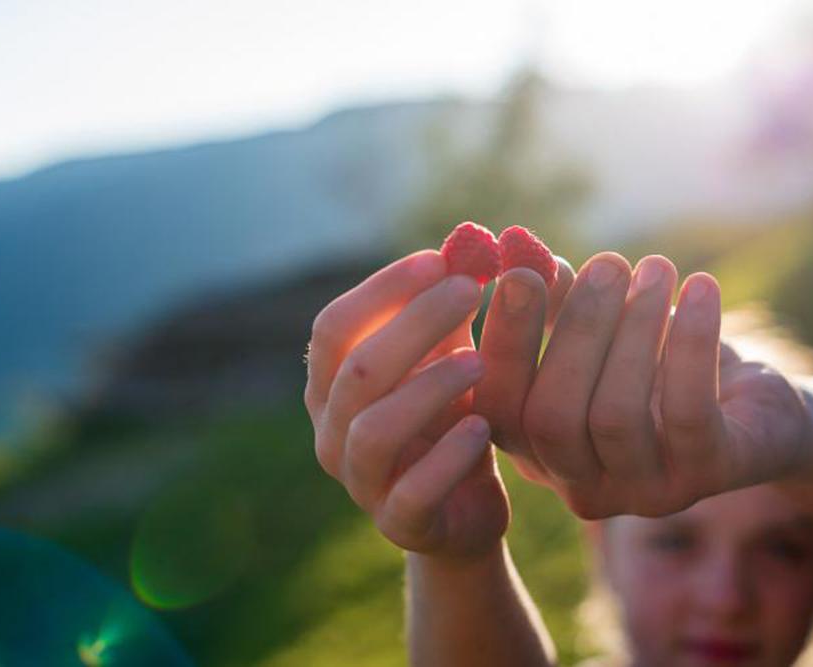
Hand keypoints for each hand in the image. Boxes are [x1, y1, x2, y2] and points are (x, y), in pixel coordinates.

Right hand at [305, 251, 510, 559]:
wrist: (464, 508)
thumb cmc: (449, 420)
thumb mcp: (447, 362)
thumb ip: (447, 313)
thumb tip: (467, 243)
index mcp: (332, 383)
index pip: (336, 325)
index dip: (383, 289)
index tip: (440, 259)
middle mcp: (331, 430)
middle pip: (356, 368)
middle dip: (414, 323)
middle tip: (471, 291)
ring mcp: (360, 481)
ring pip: (374, 428)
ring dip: (428, 387)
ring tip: (481, 361)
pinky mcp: (397, 524)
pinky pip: (412, 491)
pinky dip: (446, 457)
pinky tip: (481, 428)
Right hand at [475, 252, 809, 517]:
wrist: (755, 409)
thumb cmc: (659, 364)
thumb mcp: (603, 331)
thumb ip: (555, 301)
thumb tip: (518, 251)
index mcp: (539, 451)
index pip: (499, 408)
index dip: (505, 342)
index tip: (519, 273)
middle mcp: (581, 486)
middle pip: (552, 417)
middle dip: (577, 331)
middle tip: (607, 263)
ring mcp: (643, 491)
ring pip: (615, 415)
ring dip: (636, 328)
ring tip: (657, 267)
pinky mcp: (707, 476)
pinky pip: (687, 410)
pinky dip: (692, 341)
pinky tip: (703, 287)